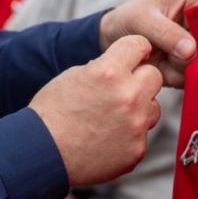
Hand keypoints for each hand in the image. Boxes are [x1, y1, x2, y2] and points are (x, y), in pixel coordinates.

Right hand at [30, 35, 163, 185]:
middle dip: (140, 79)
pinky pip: (143, 134)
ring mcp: (135, 125)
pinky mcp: (137, 149)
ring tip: (113, 116)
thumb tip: (121, 65)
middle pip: (154, 76)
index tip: (133, 55)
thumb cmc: (52, 113)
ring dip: (139, 108)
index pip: (139, 44)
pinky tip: (108, 136)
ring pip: (154, 107)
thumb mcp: (73, 76)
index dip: (135, 49)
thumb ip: (103, 68)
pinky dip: (130, 134)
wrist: (43, 154)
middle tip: (122, 88)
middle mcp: (128, 96)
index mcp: (109, 72)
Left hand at [99, 0, 197, 86]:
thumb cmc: (129, 19)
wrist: (112, 42)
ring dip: (186, 66)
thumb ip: (166, 32)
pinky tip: (162, 68)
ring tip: (161, 56)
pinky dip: (178, 77)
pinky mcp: (195, 68)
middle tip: (176, 52)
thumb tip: (191, 51)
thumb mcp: (142, 19)